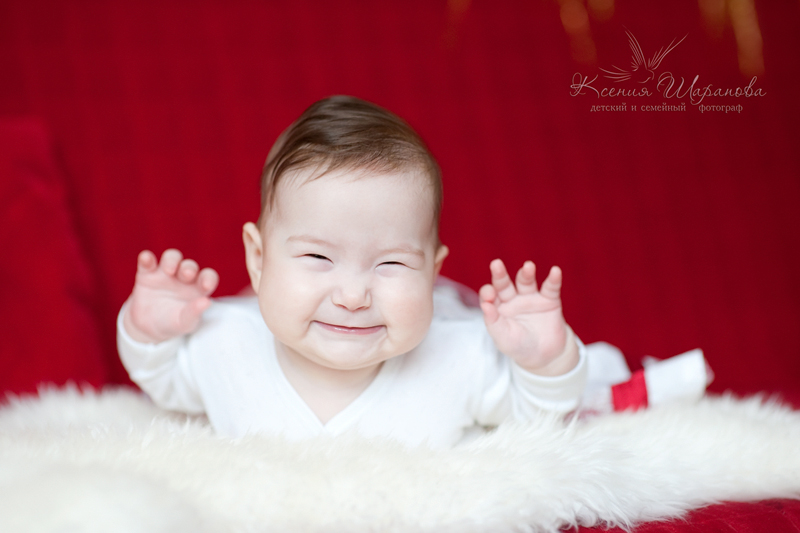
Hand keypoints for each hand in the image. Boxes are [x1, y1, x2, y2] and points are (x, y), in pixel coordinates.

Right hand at [123, 249, 218, 343]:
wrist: (148, 327)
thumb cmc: (173, 323)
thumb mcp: (184, 322)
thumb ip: (194, 312)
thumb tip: (207, 302)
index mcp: (198, 288)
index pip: (208, 277)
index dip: (209, 278)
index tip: (206, 285)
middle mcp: (183, 277)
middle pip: (189, 265)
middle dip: (189, 267)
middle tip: (186, 275)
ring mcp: (165, 274)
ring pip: (171, 257)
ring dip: (172, 259)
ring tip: (169, 270)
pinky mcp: (147, 274)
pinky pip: (147, 262)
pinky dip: (147, 258)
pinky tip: (146, 259)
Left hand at [479, 259, 577, 375]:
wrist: (545, 356)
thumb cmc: (519, 347)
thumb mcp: (503, 338)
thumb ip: (493, 322)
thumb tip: (484, 305)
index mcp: (498, 308)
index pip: (489, 295)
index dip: (487, 293)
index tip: (489, 294)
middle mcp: (512, 299)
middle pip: (504, 284)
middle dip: (500, 275)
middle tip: (496, 264)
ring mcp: (531, 298)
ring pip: (526, 282)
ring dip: (526, 273)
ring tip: (528, 266)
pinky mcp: (549, 300)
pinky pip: (550, 287)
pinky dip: (553, 279)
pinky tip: (555, 271)